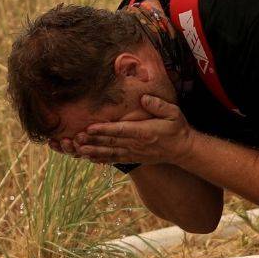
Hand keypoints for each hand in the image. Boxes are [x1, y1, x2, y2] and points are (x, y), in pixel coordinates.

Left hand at [76, 94, 194, 165]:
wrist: (182, 149)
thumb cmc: (176, 128)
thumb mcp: (173, 113)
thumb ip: (158, 105)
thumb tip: (143, 98)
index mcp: (144, 132)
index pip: (121, 130)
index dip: (104, 129)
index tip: (90, 128)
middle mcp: (137, 144)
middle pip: (111, 142)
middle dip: (93, 141)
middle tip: (76, 139)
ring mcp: (134, 152)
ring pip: (110, 153)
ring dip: (93, 151)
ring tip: (78, 150)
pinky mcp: (133, 158)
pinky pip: (114, 159)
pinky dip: (101, 159)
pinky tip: (89, 158)